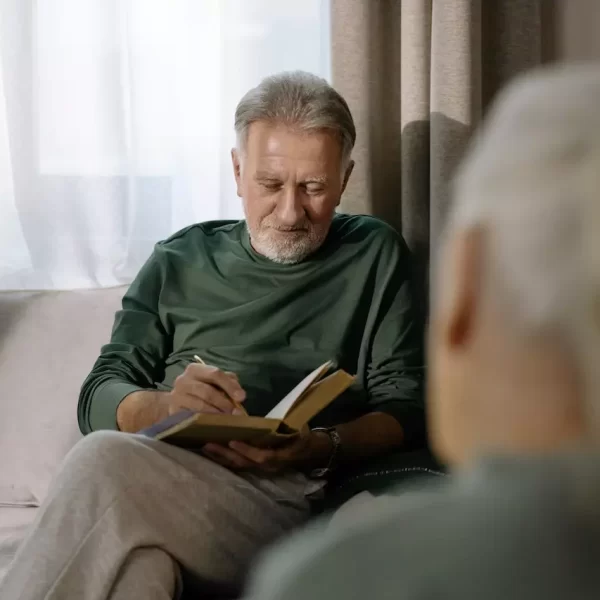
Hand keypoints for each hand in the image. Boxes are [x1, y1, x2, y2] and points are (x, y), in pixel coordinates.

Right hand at [165, 362, 245, 415]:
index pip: (215, 374)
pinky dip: (205, 421)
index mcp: (195, 369)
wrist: (176, 401)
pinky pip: (192, 417)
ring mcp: (177, 396)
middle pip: (208, 391)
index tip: (242, 397)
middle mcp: (183, 380)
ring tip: (228, 419)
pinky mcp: (174, 411)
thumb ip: (228, 382)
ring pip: (200, 405)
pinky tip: (214, 424)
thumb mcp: (215, 381)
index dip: (230, 386)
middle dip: (224, 403)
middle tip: (236, 413)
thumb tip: (240, 394)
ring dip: (216, 414)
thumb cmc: (201, 389)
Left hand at [202, 426, 332, 472]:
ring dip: (221, 457)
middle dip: (225, 454)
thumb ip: (287, 426)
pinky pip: (238, 464)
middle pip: (244, 463)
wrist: (308, 451)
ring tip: (205, 446)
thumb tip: (278, 418)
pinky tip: (211, 451)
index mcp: (279, 456)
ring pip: (238, 465)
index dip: (246, 450)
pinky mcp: (255, 466)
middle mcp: (268, 466)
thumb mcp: (300, 429)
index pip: (261, 456)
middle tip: (208, 443)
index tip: (232, 441)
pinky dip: (224, 458)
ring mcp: (260, 468)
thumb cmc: (302, 437)